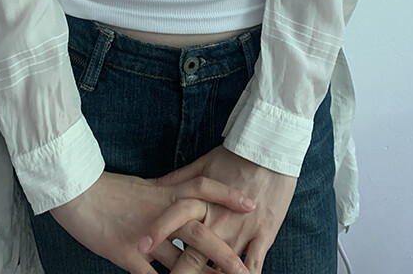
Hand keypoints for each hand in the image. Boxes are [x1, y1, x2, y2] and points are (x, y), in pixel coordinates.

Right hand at [49, 169, 255, 273]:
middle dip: (224, 254)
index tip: (251, 205)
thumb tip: (181, 198)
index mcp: (163, 193)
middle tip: (246, 271)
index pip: (202, 189)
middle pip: (200, 232)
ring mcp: (144, 235)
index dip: (227, 196)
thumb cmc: (108, 189)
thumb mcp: (141, 189)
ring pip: (180, 260)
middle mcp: (159, 213)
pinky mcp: (125, 253)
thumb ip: (163, 196)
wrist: (76, 189)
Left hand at [138, 145, 297, 273]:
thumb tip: (152, 185)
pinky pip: (254, 267)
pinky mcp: (264, 236)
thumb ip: (178, 179)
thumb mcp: (203, 165)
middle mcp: (219, 220)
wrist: (271, 151)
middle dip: (180, 272)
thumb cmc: (235, 157)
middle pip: (195, 255)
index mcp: (202, 200)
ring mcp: (242, 231)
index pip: (175, 217)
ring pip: (222, 267)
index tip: (140, 249)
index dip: (157, 233)